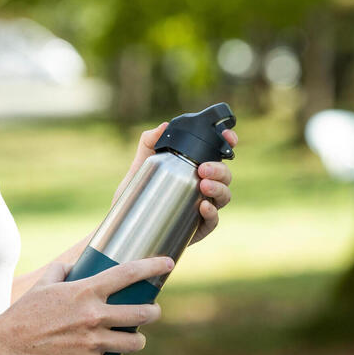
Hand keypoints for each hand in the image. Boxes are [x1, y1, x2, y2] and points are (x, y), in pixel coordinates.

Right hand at [0, 256, 173, 354]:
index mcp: (87, 291)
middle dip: (153, 312)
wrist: (9, 345)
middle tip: (152, 311)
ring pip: (134, 342)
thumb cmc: (26, 311)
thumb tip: (73, 265)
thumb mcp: (44, 284)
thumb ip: (61, 271)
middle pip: (143, 313)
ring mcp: (93, 341)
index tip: (168, 263)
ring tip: (133, 338)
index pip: (128, 274)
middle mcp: (95, 315)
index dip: (152, 266)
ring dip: (137, 340)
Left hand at [111, 122, 237, 245]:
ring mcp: (205, 207)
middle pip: (225, 175)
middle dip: (220, 169)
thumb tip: (164, 126)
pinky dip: (212, 212)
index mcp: (195, 169)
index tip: (228, 137)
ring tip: (204, 185)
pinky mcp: (200, 228)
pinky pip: (214, 221)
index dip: (228, 142)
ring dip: (219, 188)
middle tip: (203, 169)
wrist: (124, 226)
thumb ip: (149, 143)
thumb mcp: (139, 166)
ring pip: (225, 196)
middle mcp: (205, 187)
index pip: (218, 153)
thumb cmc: (136, 194)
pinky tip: (203, 206)